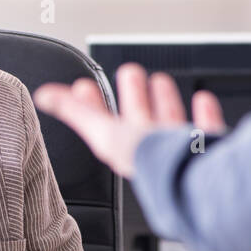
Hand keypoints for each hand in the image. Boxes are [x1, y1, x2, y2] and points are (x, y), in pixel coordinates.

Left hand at [32, 64, 226, 177]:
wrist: (192, 177)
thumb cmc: (148, 160)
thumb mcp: (103, 131)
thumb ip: (76, 112)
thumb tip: (43, 95)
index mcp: (124, 149)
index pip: (101, 123)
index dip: (91, 104)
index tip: (84, 85)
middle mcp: (151, 151)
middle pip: (138, 119)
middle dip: (132, 95)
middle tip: (128, 73)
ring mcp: (179, 151)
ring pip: (168, 121)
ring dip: (162, 101)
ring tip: (158, 81)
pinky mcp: (208, 150)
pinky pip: (204, 130)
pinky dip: (203, 114)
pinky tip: (201, 100)